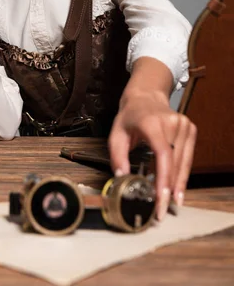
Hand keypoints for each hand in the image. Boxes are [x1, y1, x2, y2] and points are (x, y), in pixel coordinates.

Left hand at [108, 90, 196, 220]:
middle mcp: (172, 123)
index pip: (163, 155)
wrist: (146, 97)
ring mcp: (184, 126)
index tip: (160, 200)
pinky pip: (187, 158)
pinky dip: (181, 174)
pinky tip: (176, 189)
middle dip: (168, 190)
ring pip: (184, 163)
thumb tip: (121, 178)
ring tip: (170, 205)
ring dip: (177, 185)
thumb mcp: (116, 134)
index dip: (163, 180)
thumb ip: (117, 156)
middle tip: (161, 211)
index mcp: (152, 123)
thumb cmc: (129, 117)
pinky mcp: (190, 130)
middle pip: (175, 163)